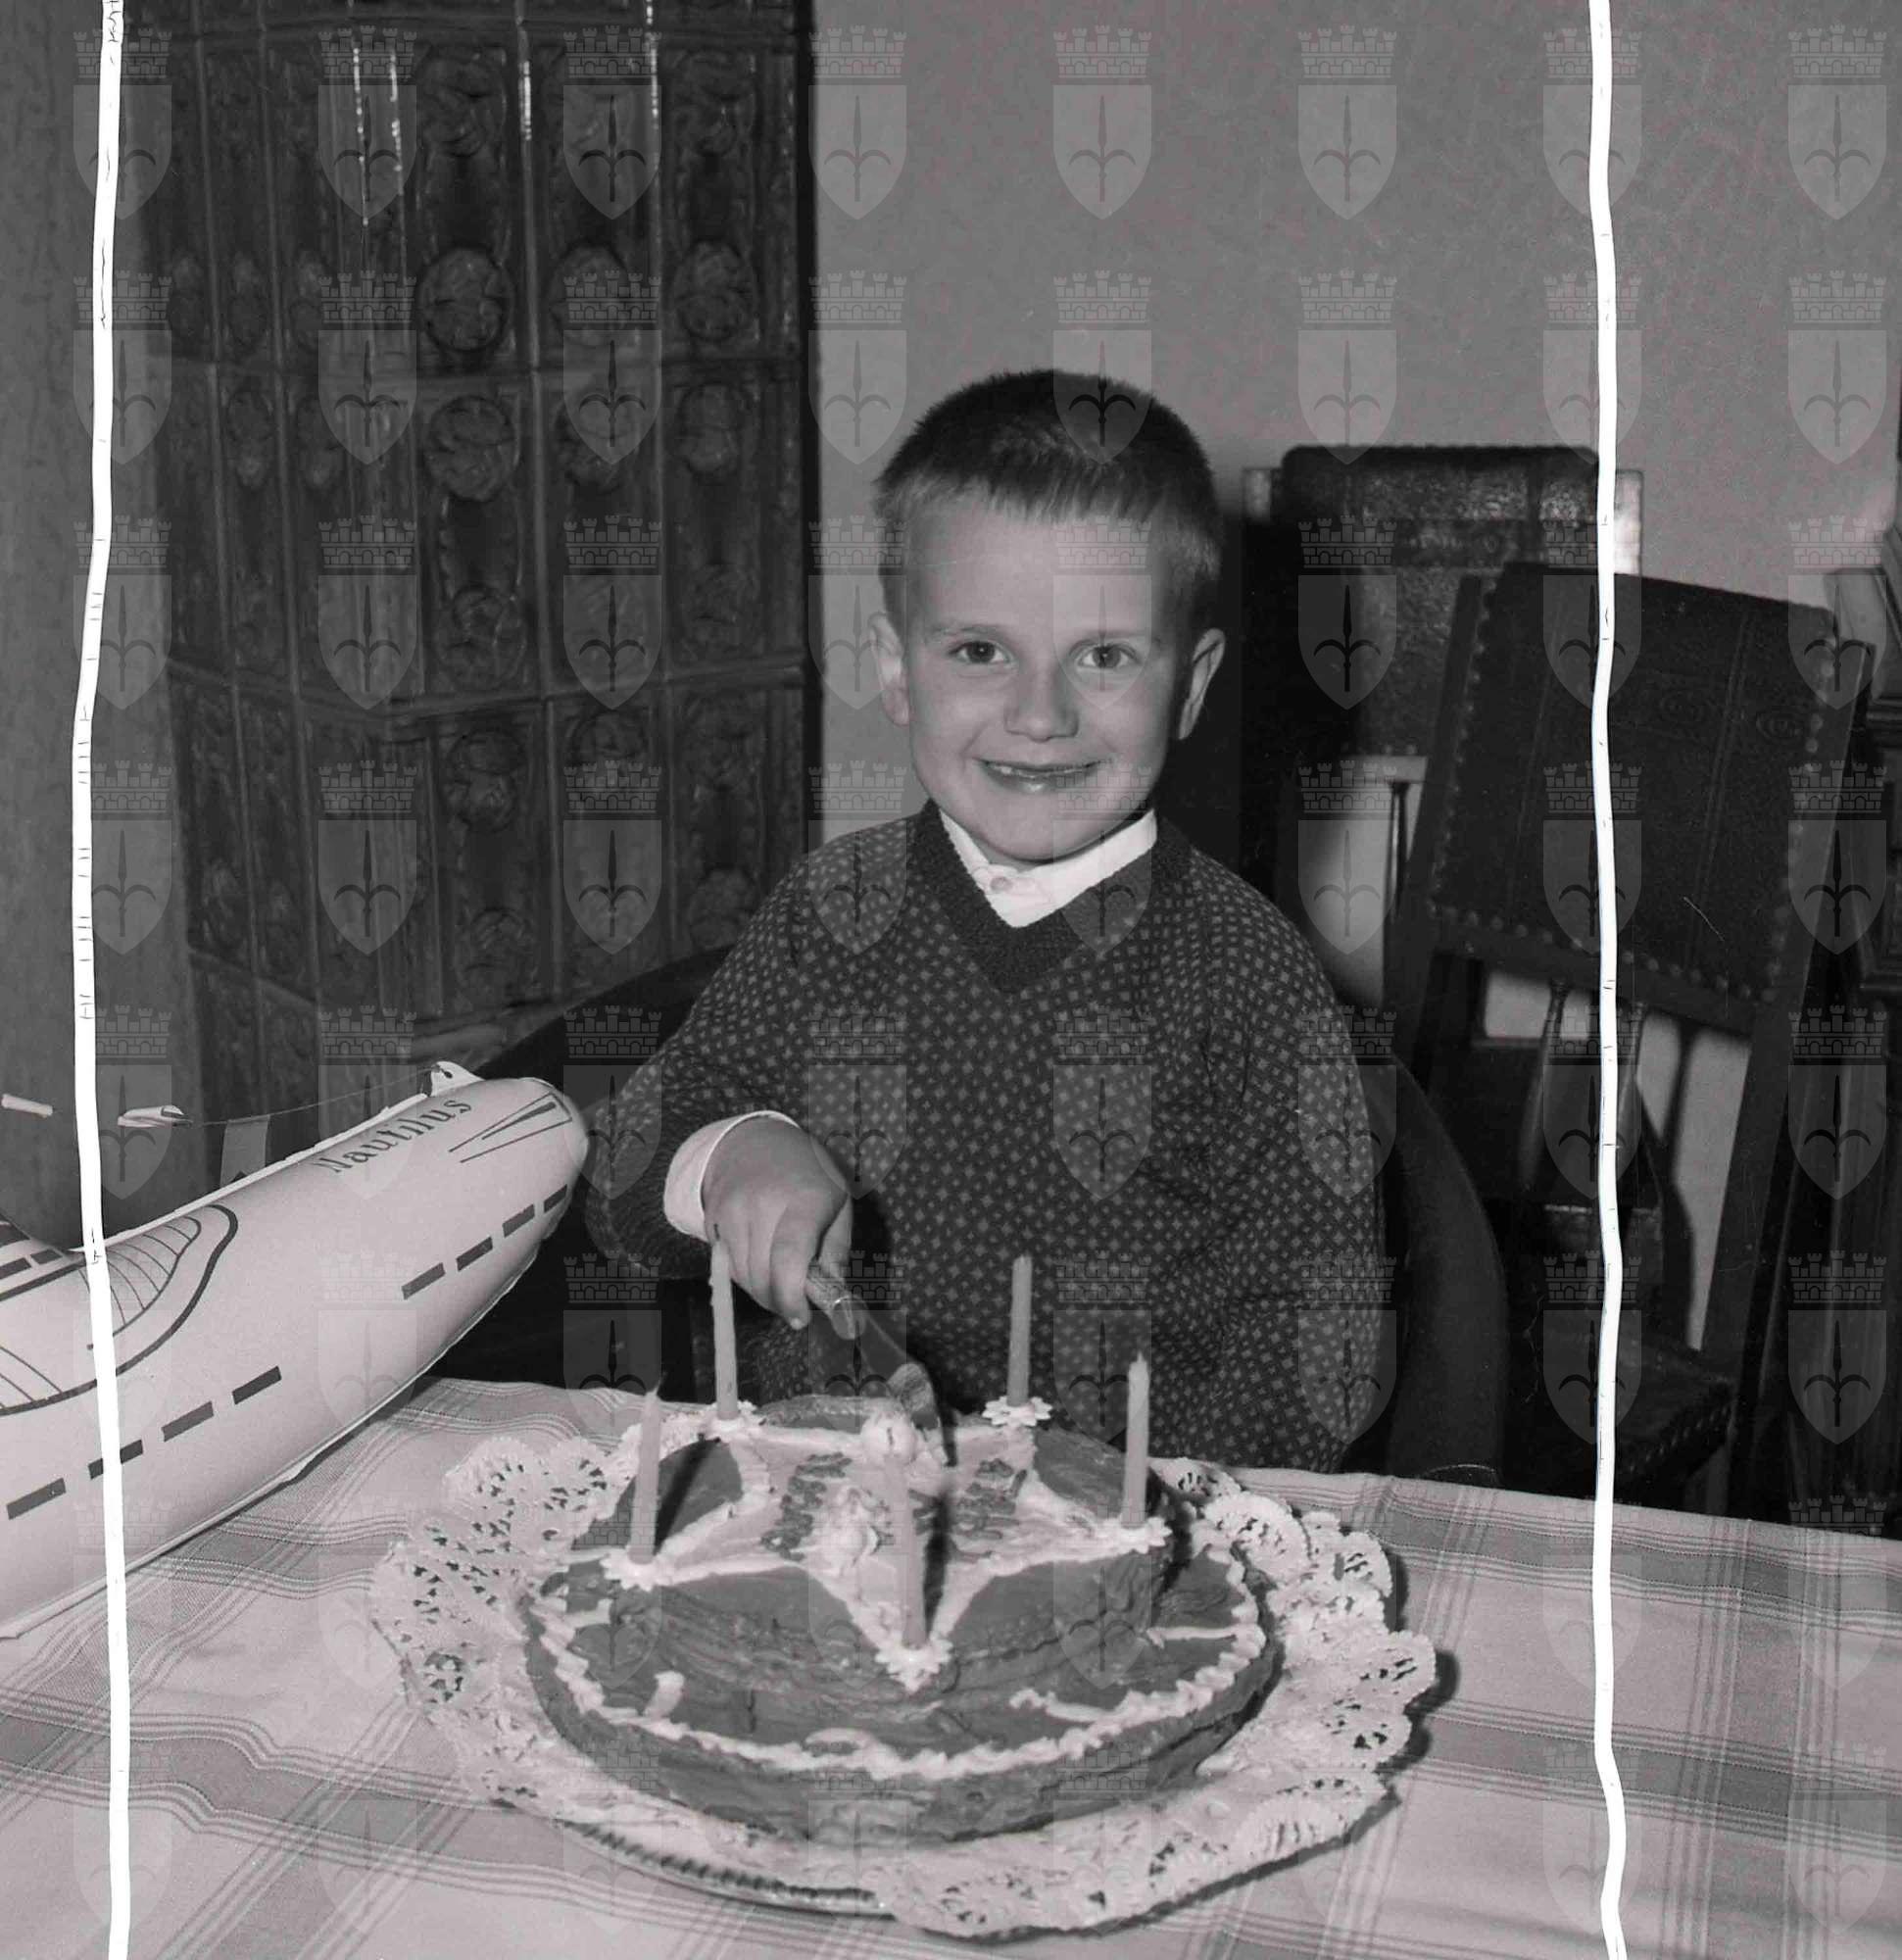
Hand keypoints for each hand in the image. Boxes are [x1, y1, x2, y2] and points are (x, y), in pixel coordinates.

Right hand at [702, 1118, 852, 1327]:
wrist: (758, 1141)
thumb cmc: (810, 1176)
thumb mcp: (840, 1205)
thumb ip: (836, 1252)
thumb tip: (829, 1297)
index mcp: (805, 1198)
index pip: (789, 1256)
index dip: (791, 1296)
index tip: (800, 1317)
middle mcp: (763, 1203)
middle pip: (762, 1275)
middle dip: (779, 1301)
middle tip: (795, 1304)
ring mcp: (732, 1209)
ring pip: (740, 1276)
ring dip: (760, 1290)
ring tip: (779, 1279)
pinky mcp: (712, 1217)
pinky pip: (725, 1265)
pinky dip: (742, 1276)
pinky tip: (758, 1261)